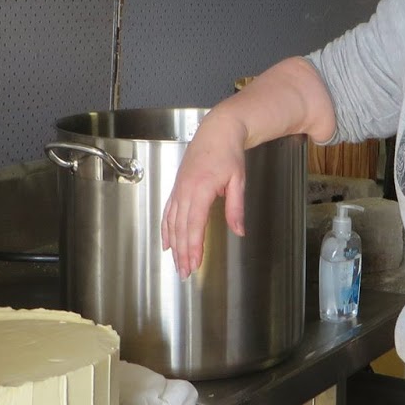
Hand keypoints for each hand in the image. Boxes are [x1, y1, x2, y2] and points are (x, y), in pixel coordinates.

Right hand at [160, 113, 248, 277]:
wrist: (217, 131)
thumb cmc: (229, 153)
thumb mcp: (238, 180)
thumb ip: (236, 207)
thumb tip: (239, 230)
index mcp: (201, 188)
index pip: (195, 224)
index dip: (193, 246)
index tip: (194, 263)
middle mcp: (185, 190)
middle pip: (181, 228)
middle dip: (183, 252)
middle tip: (185, 272)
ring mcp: (179, 189)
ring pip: (172, 222)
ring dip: (174, 245)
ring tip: (176, 264)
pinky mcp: (177, 188)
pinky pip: (168, 212)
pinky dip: (166, 229)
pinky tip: (167, 242)